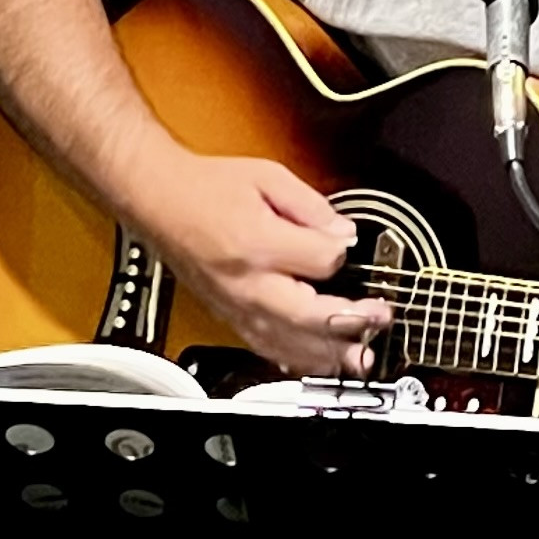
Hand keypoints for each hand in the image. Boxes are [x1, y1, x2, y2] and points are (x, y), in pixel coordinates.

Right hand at [138, 153, 389, 379]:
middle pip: (308, 315)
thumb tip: (343, 234)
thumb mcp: (267, 176)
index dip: (342, 251)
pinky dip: (295, 360)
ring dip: (328, 354)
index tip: (346, 243)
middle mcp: (246, 282)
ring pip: (288, 344)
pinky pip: (264, 349)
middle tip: (379, 319)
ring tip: (360, 357)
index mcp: (257, 243)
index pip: (321, 261)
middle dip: (351, 321)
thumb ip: (311, 206)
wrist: (158, 200)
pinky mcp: (228, 316)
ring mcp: (235, 305)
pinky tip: (317, 363)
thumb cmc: (206, 187)